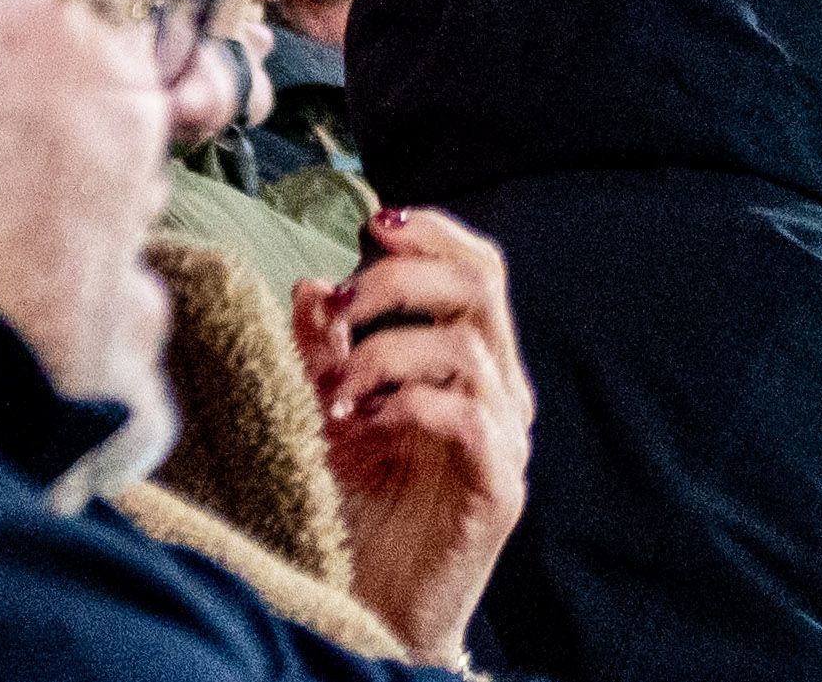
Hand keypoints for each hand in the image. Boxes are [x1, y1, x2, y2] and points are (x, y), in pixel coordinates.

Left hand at [304, 209, 532, 664]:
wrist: (373, 596)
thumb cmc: (356, 497)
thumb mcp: (326, 406)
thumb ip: (323, 345)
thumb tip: (315, 285)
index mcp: (469, 359)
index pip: (478, 268)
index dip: (433, 234)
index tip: (373, 225)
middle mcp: (500, 390)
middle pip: (480, 288)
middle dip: (401, 281)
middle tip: (344, 308)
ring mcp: (506, 438)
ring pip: (465, 349)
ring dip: (385, 353)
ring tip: (337, 391)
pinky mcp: (500, 488)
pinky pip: (469, 418)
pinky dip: (408, 405)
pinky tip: (365, 423)